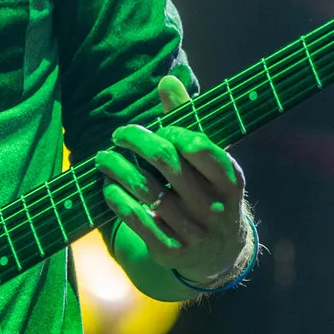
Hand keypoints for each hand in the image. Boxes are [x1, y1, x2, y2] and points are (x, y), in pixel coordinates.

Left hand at [100, 75, 250, 285]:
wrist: (219, 253)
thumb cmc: (209, 191)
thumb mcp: (208, 160)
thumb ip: (187, 120)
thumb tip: (166, 79)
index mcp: (230, 179)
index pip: (198, 147)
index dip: (172, 131)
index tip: (156, 128)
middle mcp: (214, 207)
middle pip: (167, 164)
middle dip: (137, 142)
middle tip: (118, 135)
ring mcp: (193, 232)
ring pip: (147, 192)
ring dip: (118, 170)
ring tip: (103, 158)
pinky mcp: (171, 251)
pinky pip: (137, 221)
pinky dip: (118, 201)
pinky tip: (108, 188)